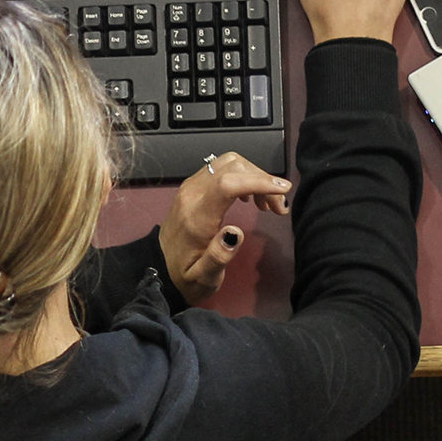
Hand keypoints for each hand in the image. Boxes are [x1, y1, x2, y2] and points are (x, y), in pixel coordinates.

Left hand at [159, 152, 291, 304]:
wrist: (159, 268)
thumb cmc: (185, 275)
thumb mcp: (203, 278)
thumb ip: (218, 257)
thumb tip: (236, 233)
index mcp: (196, 217)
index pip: (227, 184)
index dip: (257, 181)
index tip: (283, 190)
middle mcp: (192, 194)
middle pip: (232, 166)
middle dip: (263, 180)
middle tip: (279, 207)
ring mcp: (192, 186)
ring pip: (229, 162)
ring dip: (254, 176)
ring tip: (267, 204)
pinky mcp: (194, 185)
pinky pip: (222, 168)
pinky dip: (243, 176)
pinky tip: (251, 198)